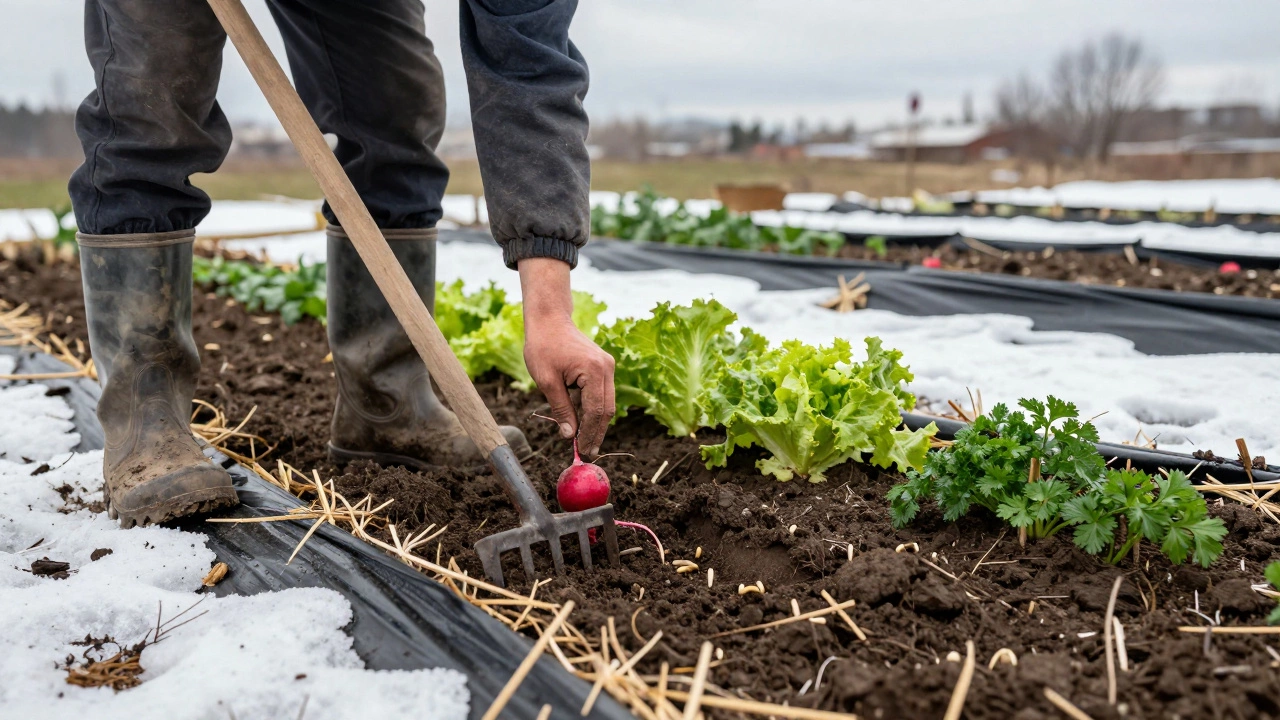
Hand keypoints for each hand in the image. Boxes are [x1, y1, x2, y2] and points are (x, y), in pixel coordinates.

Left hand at [519, 258, 615, 457]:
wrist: (549, 319)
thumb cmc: (543, 346)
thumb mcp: (547, 381)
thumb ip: (561, 409)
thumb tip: (569, 435)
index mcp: (595, 370)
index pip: (596, 411)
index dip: (590, 433)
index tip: (583, 450)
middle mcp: (607, 368)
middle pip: (606, 409)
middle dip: (596, 431)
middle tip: (587, 451)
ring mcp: (607, 366)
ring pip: (605, 403)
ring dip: (593, 421)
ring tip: (582, 440)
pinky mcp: (602, 366)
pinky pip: (600, 393)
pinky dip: (590, 408)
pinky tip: (579, 420)